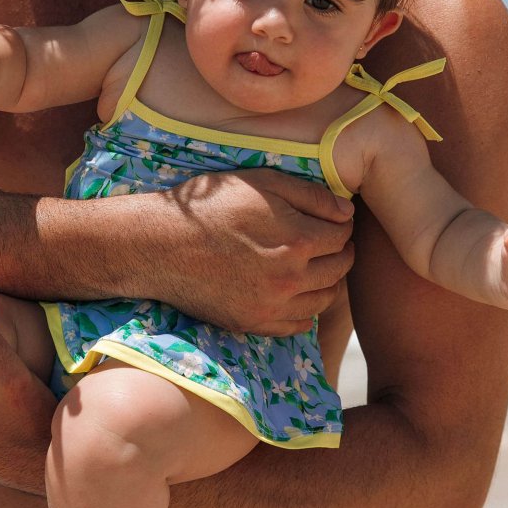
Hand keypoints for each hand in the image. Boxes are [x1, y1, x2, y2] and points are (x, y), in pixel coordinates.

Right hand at [162, 169, 354, 334]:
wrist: (160, 245)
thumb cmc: (210, 206)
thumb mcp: (262, 183)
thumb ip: (312, 195)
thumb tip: (348, 213)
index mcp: (298, 241)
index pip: (342, 236)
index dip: (341, 225)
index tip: (333, 220)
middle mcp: (291, 279)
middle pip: (339, 270)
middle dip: (340, 252)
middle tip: (330, 242)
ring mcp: (272, 306)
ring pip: (324, 300)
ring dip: (328, 282)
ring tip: (316, 266)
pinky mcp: (253, 323)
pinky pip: (298, 325)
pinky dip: (306, 310)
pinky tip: (296, 293)